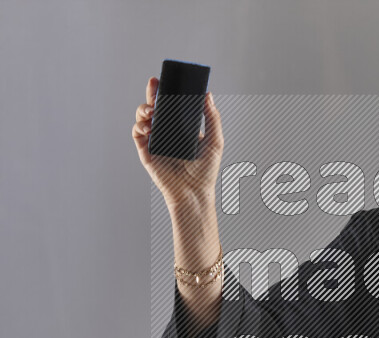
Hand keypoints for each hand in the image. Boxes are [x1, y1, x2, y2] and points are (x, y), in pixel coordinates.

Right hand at [131, 77, 223, 205]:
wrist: (195, 193)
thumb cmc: (206, 171)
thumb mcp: (215, 141)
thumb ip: (212, 118)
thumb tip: (208, 95)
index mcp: (182, 128)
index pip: (172, 106)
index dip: (167, 92)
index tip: (166, 79)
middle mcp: (167, 133)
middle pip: (155, 108)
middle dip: (152, 94)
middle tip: (154, 83)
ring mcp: (155, 142)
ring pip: (143, 119)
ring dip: (144, 110)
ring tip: (152, 110)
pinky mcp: (146, 153)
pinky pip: (138, 135)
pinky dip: (140, 127)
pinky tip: (148, 126)